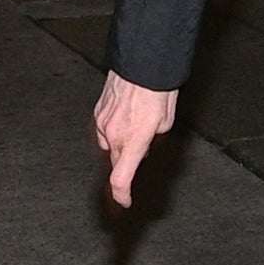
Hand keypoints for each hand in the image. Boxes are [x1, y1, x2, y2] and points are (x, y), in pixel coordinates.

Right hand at [94, 72, 177, 204]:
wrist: (141, 62)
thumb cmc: (156, 89)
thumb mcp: (165, 120)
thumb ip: (154, 136)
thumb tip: (147, 139)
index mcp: (132, 141)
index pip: (120, 178)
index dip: (122, 195)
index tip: (125, 202)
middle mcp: (113, 135)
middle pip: (117, 161)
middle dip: (128, 160)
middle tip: (144, 145)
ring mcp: (102, 123)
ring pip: (109, 144)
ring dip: (121, 141)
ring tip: (137, 123)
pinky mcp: (98, 112)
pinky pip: (105, 128)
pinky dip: (114, 127)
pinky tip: (126, 113)